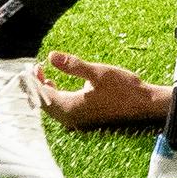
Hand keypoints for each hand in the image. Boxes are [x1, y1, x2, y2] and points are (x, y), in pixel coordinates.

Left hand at [34, 49, 169, 127]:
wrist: (144, 105)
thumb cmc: (123, 88)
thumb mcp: (98, 73)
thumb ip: (73, 66)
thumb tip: (51, 56)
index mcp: (71, 108)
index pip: (43, 96)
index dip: (34, 82)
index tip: (32, 67)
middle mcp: (71, 118)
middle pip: (45, 104)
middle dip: (38, 87)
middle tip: (36, 70)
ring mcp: (78, 121)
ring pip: (54, 108)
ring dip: (47, 93)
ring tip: (45, 76)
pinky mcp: (85, 120)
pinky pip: (63, 111)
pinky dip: (57, 99)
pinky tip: (60, 87)